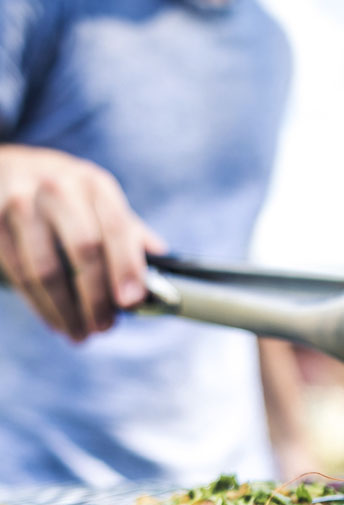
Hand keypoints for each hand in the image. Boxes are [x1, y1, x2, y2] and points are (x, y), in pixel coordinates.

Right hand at [0, 145, 164, 340]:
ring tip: (82, 333)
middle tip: (106, 326)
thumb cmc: (67, 194)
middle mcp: (59, 189)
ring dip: (67, 310)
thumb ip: (130, 231)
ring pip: (47, 270)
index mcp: (95, 184)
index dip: (127, 268)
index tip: (132, 302)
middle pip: (84, 251)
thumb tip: (164, 260)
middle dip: (97, 297)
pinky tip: (57, 322)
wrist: (6, 167)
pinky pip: (20, 275)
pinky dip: (41, 306)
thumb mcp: (100, 200)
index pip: (117, 228)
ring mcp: (22, 205)